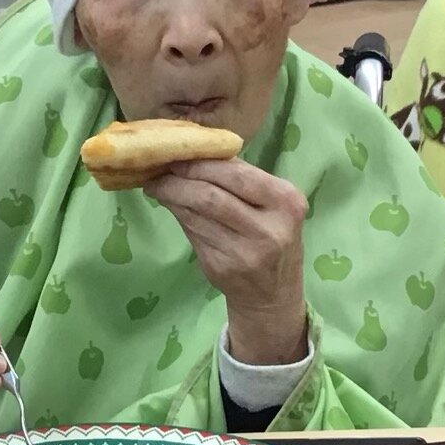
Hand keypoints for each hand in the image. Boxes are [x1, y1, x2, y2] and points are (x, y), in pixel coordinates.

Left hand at [145, 159, 307, 364]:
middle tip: (159, 171)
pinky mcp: (221, 267)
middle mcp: (268, 228)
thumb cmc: (271, 235)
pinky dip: (178, 215)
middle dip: (179, 179)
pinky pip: (192, 232)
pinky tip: (171, 206)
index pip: (236, 174)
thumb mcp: (272, 204)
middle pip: (211, 195)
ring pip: (196, 214)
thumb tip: (192, 152)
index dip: (200, 163)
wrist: (273, 292)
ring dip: (171, 196)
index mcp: (286, 201)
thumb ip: (239, 180)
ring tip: (158, 186)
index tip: (178, 154)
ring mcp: (244, 252)